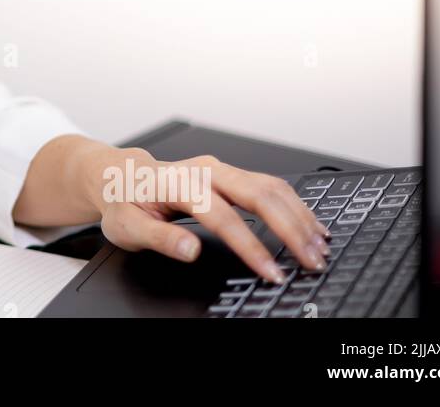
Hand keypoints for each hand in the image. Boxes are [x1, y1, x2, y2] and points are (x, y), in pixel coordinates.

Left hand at [72, 144, 331, 283]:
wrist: (121, 174)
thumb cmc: (124, 200)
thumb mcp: (126, 226)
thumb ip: (158, 237)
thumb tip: (189, 250)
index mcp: (178, 182)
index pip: (222, 216)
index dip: (250, 246)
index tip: (271, 272)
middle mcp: (204, 170)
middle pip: (258, 194)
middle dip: (290, 229)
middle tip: (311, 260)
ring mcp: (220, 169)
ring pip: (270, 186)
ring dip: (299, 216)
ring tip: (318, 246)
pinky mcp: (230, 173)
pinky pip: (269, 185)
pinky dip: (294, 205)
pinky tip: (308, 224)